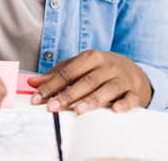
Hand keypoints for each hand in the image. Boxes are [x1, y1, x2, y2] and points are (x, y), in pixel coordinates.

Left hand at [27, 50, 151, 114]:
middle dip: (68, 95)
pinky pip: (130, 98)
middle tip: (53, 107)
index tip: (37, 98)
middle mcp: (107, 66)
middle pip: (85, 81)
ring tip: (78, 110)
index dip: (51, 85)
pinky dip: (124, 104)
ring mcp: (121, 79)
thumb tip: (33, 82)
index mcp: (91, 57)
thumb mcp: (79, 66)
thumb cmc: (100, 69)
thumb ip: (56, 74)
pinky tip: (116, 110)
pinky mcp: (134, 91)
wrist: (133, 70)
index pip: (68, 72)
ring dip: (92, 100)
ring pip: (106, 89)